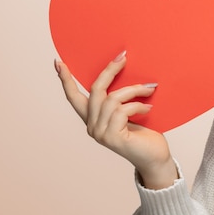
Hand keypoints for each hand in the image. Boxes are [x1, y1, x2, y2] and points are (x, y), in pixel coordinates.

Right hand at [54, 51, 177, 188]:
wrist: (155, 157)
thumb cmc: (145, 134)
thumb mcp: (129, 112)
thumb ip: (120, 99)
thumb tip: (124, 72)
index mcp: (93, 118)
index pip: (74, 97)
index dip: (66, 80)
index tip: (58, 62)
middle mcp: (92, 126)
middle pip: (95, 89)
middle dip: (109, 70)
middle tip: (124, 57)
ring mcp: (99, 133)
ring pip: (112, 99)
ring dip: (133, 90)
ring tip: (150, 89)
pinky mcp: (111, 137)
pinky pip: (122, 110)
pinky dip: (138, 106)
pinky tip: (149, 109)